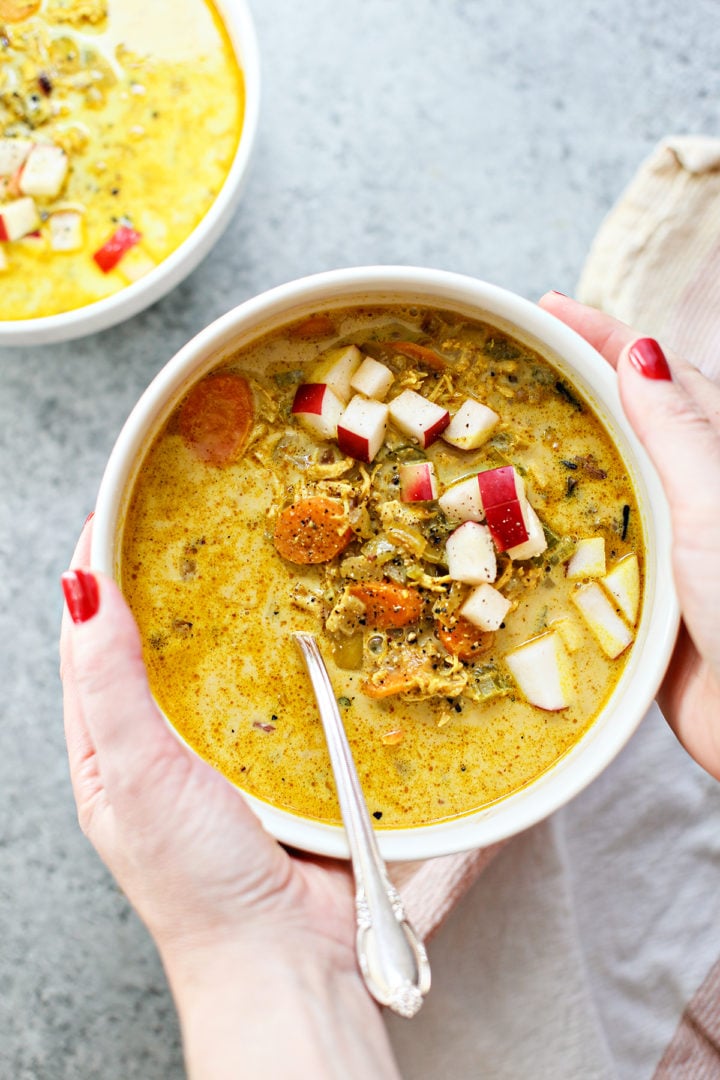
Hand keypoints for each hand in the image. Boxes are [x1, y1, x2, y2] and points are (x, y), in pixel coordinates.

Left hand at [60, 520, 399, 1079]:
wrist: (288, 961)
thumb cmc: (198, 882)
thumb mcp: (131, 775)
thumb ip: (107, 685)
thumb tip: (80, 590)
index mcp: (110, 748)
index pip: (90, 640)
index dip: (100, 574)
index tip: (119, 509)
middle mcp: (168, 743)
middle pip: (163, 641)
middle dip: (175, 580)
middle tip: (201, 516)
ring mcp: (234, 748)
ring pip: (231, 659)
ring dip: (243, 610)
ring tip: (264, 549)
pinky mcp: (293, 756)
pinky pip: (292, 688)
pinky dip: (299, 650)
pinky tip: (318, 619)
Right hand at [540, 293, 719, 779]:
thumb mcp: (711, 503)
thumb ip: (675, 430)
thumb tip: (640, 349)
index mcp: (711, 459)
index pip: (654, 378)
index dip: (601, 338)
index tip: (547, 308)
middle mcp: (687, 497)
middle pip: (620, 426)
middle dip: (567, 389)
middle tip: (506, 367)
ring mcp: (662, 549)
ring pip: (596, 490)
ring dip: (550, 463)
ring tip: (494, 438)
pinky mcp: (640, 603)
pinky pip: (585, 557)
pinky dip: (549, 539)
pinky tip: (513, 534)